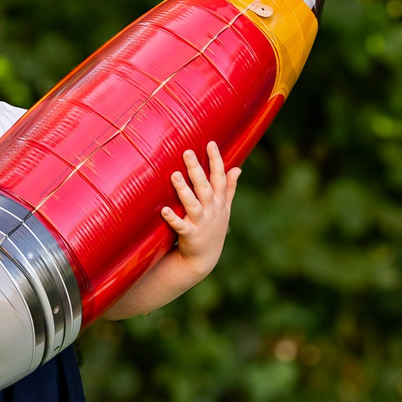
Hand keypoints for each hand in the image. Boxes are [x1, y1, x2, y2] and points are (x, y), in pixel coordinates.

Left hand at [160, 143, 239, 273]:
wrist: (205, 258)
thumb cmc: (213, 228)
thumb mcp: (224, 208)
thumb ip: (229, 188)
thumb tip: (238, 168)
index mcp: (219, 201)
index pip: (219, 177)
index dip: (216, 160)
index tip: (210, 143)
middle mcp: (212, 210)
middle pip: (205, 187)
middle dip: (197, 169)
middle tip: (187, 152)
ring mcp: (201, 223)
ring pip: (193, 204)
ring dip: (184, 190)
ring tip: (174, 175)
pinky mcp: (190, 235)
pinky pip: (181, 226)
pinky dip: (173, 219)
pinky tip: (163, 210)